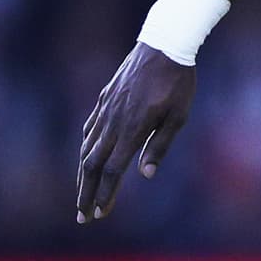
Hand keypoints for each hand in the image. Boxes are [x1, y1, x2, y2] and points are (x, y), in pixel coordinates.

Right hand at [77, 43, 194, 222]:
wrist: (164, 43)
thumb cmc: (179, 82)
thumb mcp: (178, 117)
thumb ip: (160, 147)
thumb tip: (145, 176)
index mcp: (133, 129)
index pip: (112, 170)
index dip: (104, 193)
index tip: (100, 213)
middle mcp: (114, 121)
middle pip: (91, 164)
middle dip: (85, 193)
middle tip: (82, 217)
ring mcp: (106, 108)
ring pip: (86, 147)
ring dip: (82, 175)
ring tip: (82, 195)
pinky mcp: (105, 98)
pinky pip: (90, 128)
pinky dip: (85, 147)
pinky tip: (86, 157)